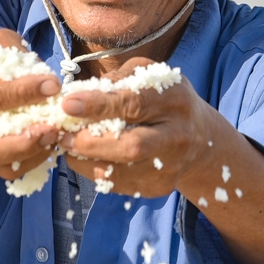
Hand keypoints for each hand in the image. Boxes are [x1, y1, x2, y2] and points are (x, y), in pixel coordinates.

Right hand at [0, 29, 61, 179]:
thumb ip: (7, 48)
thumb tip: (40, 67)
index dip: (23, 92)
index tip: (52, 86)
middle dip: (25, 138)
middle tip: (54, 127)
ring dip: (30, 155)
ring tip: (54, 138)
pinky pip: (3, 171)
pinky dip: (29, 163)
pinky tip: (46, 146)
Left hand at [57, 58, 215, 197]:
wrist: (200, 139)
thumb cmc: (163, 99)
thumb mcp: (147, 76)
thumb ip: (116, 81)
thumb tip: (76, 94)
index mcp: (174, 99)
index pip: (134, 103)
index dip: (98, 105)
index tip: (68, 104)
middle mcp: (177, 135)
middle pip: (132, 146)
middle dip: (91, 142)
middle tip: (63, 134)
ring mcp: (170, 166)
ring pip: (122, 170)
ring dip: (86, 158)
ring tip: (67, 144)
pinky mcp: (158, 187)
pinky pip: (119, 183)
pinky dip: (93, 170)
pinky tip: (82, 157)